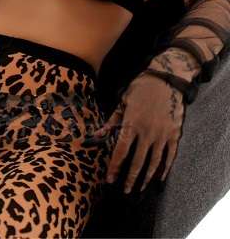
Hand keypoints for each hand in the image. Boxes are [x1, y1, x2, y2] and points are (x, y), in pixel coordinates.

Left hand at [95, 72, 184, 192]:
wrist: (166, 79)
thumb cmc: (141, 88)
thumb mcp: (123, 102)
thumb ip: (111, 122)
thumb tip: (96, 135)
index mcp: (131, 124)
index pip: (121, 151)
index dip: (115, 167)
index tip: (110, 179)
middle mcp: (147, 133)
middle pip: (137, 161)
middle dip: (130, 178)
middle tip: (125, 191)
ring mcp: (162, 135)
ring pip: (154, 162)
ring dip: (146, 177)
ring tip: (140, 188)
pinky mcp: (174, 135)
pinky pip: (170, 156)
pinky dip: (165, 169)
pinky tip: (160, 178)